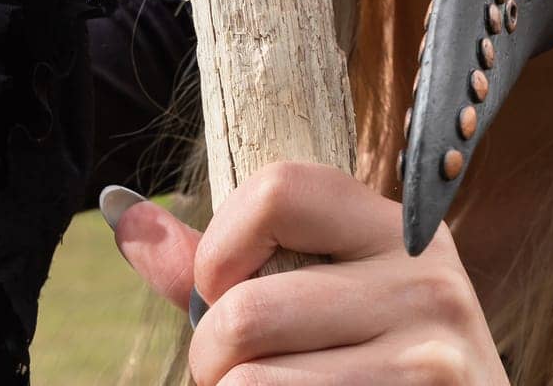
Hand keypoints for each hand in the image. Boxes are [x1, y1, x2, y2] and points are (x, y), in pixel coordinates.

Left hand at [104, 162, 507, 384]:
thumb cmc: (374, 374)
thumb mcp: (325, 301)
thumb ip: (225, 265)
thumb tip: (124, 215)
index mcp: (398, 229)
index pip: (279, 187)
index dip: (221, 248)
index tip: (226, 290)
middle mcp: (425, 280)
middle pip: (244, 310)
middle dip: (213, 362)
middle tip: (244, 376)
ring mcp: (428, 358)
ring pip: (248, 385)